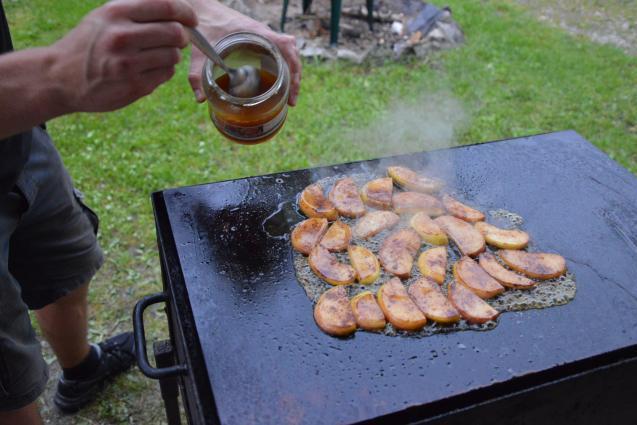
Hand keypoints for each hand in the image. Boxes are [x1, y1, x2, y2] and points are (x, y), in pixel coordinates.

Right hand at [50, 0, 196, 112]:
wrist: (60, 77)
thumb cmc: (89, 44)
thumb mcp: (105, 17)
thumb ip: (137, 11)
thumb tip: (177, 10)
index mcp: (117, 13)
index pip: (167, 6)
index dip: (186, 13)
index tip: (191, 19)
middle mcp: (122, 36)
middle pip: (176, 33)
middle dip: (182, 36)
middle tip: (176, 40)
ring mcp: (129, 63)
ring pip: (173, 56)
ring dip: (171, 56)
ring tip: (154, 56)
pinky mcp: (135, 86)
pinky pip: (166, 74)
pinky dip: (163, 71)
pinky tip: (147, 70)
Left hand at [187, 1, 300, 105]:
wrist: (202, 11)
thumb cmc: (203, 27)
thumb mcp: (200, 53)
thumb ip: (197, 76)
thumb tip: (201, 100)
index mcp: (255, 33)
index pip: (286, 46)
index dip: (294, 67)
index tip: (291, 89)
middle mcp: (263, 34)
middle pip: (292, 53)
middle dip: (295, 78)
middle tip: (290, 100)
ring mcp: (263, 36)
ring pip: (288, 53)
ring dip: (291, 73)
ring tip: (288, 95)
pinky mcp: (259, 39)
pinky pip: (279, 52)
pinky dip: (283, 67)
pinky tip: (277, 83)